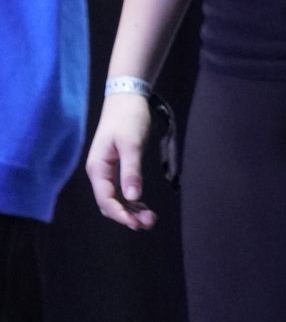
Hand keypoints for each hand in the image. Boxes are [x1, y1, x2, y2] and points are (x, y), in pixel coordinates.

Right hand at [86, 90, 157, 232]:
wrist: (127, 97)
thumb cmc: (128, 118)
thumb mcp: (132, 144)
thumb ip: (131, 171)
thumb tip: (133, 197)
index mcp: (98, 168)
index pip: (106, 199)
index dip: (120, 214)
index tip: (137, 224)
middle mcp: (100, 172)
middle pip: (110, 203)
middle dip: (127, 215)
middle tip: (149, 223)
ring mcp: (108, 171)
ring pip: (116, 198)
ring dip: (131, 210)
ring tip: (150, 219)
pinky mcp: (117, 167)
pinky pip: (122, 190)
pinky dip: (132, 200)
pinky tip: (143, 207)